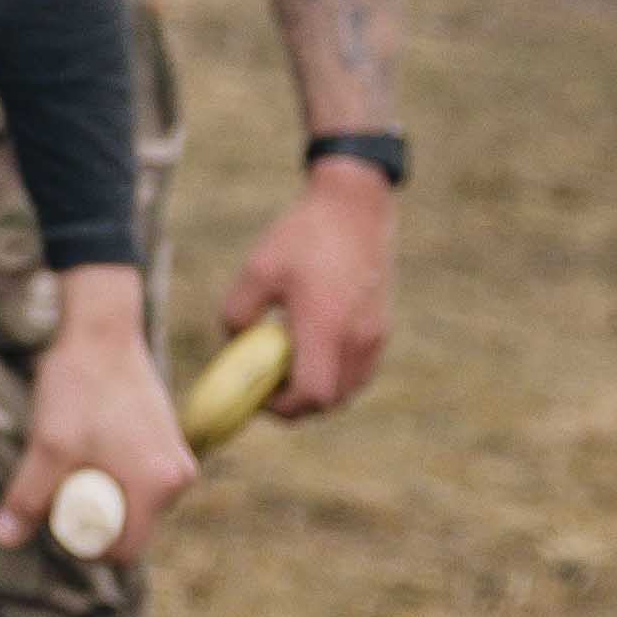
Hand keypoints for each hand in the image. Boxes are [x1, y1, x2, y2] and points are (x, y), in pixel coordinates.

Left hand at [0, 275, 192, 552]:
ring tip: (73, 453)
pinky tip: (89, 440)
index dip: (85, 542)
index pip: (124, 548)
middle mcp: (179, 477)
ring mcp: (175, 457)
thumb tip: (4, 539)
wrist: (101, 330)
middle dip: (90, 512)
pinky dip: (109, 469)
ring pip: (130, 499)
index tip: (56, 512)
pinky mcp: (167, 440)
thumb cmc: (79, 386)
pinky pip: (135, 475)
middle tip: (59, 478)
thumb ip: (29, 497)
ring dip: (98, 489)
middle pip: (129, 525)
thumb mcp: (48, 445)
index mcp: (160, 485)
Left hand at [223, 160, 394, 419]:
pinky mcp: (381, 329)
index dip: (282, 407)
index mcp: (326, 328)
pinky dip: (334, 375)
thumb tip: (235, 346)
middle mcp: (357, 340)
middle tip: (267, 385)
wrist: (354, 210)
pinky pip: (359, 372)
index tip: (257, 394)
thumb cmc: (302, 237)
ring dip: (317, 390)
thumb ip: (237, 315)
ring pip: (348, 390)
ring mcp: (375, 337)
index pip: (313, 394)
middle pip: (331, 401)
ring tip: (286, 364)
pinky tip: (308, 348)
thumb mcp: (256, 271)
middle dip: (296, 404)